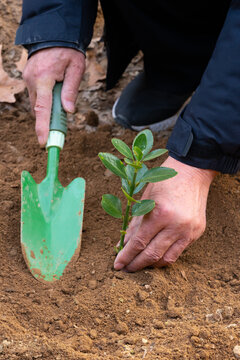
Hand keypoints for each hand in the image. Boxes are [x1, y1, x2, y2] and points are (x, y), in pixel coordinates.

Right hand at [23, 47, 84, 144]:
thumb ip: (71, 90)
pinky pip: (36, 96)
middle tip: (59, 130)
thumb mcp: (76, 68)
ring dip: (47, 108)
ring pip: (37, 103)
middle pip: (39, 109)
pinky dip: (45, 100)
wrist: (54, 33)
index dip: (42, 127)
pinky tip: (54, 94)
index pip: (42, 108)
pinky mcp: (28, 78)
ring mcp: (28, 79)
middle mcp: (32, 80)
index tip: (43, 142)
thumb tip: (69, 111)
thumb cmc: (68, 50)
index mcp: (44, 78)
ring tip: (61, 100)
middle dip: (48, 120)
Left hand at [114, 156, 217, 270]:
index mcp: (159, 213)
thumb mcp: (145, 200)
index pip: (139, 242)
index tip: (117, 265)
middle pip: (152, 254)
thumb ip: (135, 224)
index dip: (126, 256)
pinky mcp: (197, 233)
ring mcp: (188, 230)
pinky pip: (179, 252)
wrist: (192, 172)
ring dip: (151, 265)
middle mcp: (176, 225)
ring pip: (166, 259)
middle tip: (126, 269)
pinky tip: (155, 256)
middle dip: (136, 264)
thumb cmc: (164, 182)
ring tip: (139, 265)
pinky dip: (165, 257)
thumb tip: (123, 244)